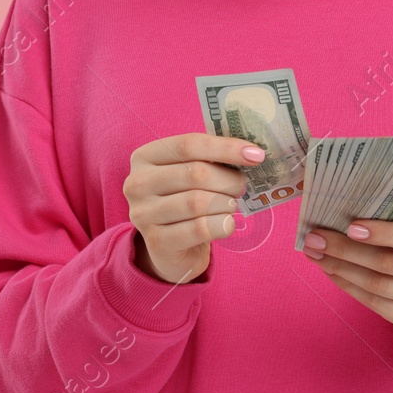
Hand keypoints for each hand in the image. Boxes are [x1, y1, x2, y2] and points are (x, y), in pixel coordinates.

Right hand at [123, 133, 261, 283]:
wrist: (170, 247)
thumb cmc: (185, 200)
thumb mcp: (189, 173)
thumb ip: (210, 158)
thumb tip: (251, 151)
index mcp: (144, 157)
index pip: (188, 144)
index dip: (225, 148)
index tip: (256, 154)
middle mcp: (137, 183)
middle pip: (196, 173)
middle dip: (229, 180)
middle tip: (241, 187)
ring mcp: (143, 214)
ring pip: (199, 202)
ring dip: (226, 204)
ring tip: (231, 206)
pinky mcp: (156, 242)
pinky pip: (200, 229)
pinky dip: (222, 225)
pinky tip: (227, 224)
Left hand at [300, 219, 392, 333]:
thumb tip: (343, 215)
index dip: (383, 233)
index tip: (350, 226)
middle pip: (388, 264)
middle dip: (345, 250)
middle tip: (315, 238)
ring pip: (377, 286)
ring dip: (340, 268)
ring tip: (316, 254)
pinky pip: (374, 304)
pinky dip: (348, 286)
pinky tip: (331, 272)